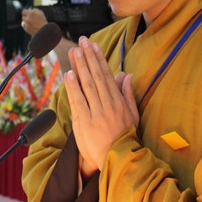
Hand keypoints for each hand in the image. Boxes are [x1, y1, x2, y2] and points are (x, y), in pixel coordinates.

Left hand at [21, 8, 47, 35]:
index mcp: (31, 13)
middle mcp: (27, 18)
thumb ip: (34, 10)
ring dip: (26, 22)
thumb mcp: (40, 13)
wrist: (44, 31)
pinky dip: (26, 26)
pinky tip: (31, 27)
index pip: (24, 11)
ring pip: (23, 22)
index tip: (26, 14)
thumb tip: (29, 9)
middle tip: (30, 19)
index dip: (25, 13)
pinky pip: (24, 26)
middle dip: (26, 18)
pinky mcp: (26, 29)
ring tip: (32, 24)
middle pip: (23, 17)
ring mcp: (26, 24)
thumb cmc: (43, 21)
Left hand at [64, 36, 138, 177]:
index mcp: (119, 101)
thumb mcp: (133, 115)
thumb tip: (126, 75)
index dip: (99, 59)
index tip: (94, 46)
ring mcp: (96, 113)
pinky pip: (78, 102)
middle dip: (88, 57)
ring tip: (75, 52)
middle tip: (82, 41)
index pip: (107, 75)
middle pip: (96, 76)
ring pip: (87, 86)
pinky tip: (69, 74)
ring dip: (80, 67)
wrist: (119, 160)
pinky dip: (73, 88)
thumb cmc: (126, 137)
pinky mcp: (85, 123)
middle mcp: (108, 105)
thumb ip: (128, 94)